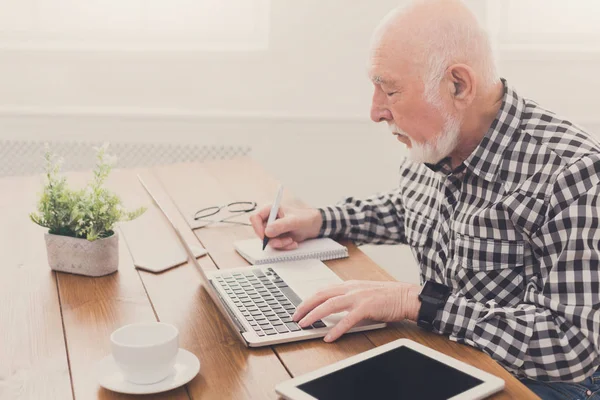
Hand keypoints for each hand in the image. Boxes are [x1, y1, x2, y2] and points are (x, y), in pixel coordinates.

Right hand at [249, 205, 321, 249]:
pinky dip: (283, 246)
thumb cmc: (305, 218)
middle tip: (284, 240)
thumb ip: (281, 225)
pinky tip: (292, 243)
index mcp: (271, 210)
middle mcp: (270, 219)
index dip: (257, 228)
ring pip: (268, 241)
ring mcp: (273, 229)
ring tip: (291, 241)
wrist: (315, 226)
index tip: (265, 236)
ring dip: (280, 244)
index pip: (255, 218)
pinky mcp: (277, 237)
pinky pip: (275, 245)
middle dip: (273, 239)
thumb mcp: (294, 221)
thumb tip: (267, 232)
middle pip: (261, 232)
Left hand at [292, 280, 421, 341]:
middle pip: (321, 296)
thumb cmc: (386, 296)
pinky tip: (329, 337)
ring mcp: (358, 297)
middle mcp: (350, 289)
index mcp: (348, 285)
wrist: (405, 296)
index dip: (308, 299)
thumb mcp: (362, 293)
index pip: (322, 290)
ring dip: (314, 316)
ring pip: (329, 305)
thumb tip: (331, 308)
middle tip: (294, 317)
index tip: (299, 308)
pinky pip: (347, 320)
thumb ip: (347, 298)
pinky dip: (336, 330)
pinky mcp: (366, 308)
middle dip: (305, 306)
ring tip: (304, 325)